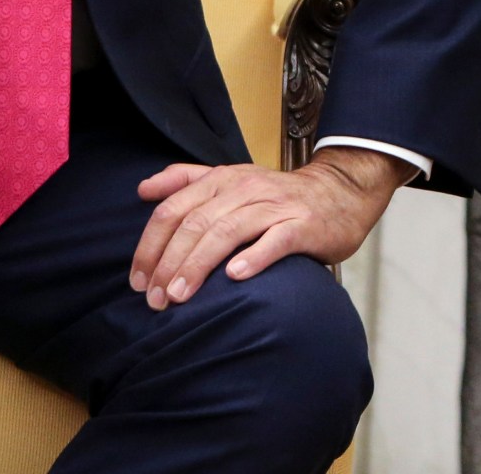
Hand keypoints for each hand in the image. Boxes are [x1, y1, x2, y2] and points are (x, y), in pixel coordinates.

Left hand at [128, 147, 409, 309]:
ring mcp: (275, 206)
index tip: (139, 280)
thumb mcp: (231, 180)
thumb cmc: (279, 196)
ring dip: (199, 264)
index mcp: (222, 180)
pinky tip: (236, 276)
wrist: (341, 192)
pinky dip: (254, 257)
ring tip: (181, 296)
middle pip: (196, 223)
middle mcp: (245, 189)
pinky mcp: (303, 225)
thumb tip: (142, 189)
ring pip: (228, 231)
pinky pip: (275, 239)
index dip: (150, 245)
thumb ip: (186, 180)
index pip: (173, 209)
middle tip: (156, 300)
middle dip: (170, 263)